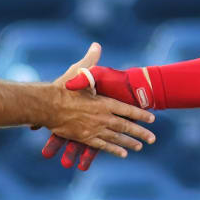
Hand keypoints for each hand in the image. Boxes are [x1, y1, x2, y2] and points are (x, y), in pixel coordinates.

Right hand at [42, 63, 161, 170]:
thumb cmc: (63, 88)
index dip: (141, 114)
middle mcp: (102, 117)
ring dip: (130, 143)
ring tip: (140, 146)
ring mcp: (94, 129)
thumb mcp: (79, 72)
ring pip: (116, 138)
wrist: (46, 106)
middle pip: (126, 127)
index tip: (152, 119)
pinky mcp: (85, 138)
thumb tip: (96, 46)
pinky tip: (122, 153)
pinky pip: (103, 146)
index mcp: (104, 102)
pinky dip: (114, 150)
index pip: (128, 110)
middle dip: (141, 133)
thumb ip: (91, 60)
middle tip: (153, 139)